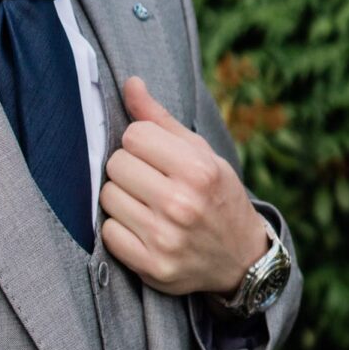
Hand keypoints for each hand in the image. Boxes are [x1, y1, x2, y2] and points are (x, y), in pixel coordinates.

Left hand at [98, 75, 268, 296]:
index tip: (156, 156)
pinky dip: (119, 228)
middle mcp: (181, 205)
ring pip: (107, 196)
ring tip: (146, 204)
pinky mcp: (152, 267)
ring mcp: (165, 239)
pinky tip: (142, 227)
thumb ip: (160, 119)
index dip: (141, 143)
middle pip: (116, 164)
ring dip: (121, 197)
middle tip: (150, 181)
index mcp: (198, 170)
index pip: (133, 136)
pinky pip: (108, 233)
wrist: (241, 258)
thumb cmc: (216, 196)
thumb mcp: (200, 153)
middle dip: (129, 168)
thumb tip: (130, 83)